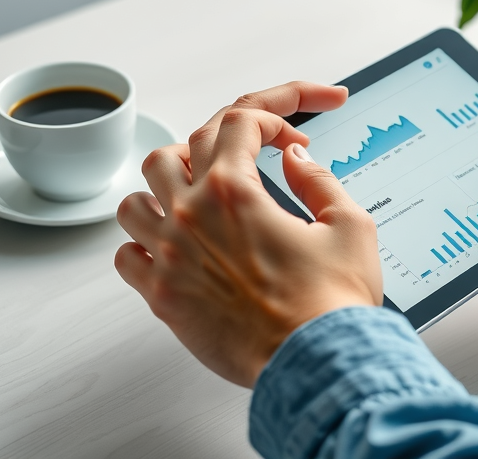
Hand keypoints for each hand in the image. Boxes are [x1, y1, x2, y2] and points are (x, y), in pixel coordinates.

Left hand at [115, 82, 381, 387]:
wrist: (316, 365)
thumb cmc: (333, 305)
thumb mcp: (349, 225)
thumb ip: (318, 180)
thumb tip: (295, 158)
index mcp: (236, 192)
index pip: (239, 121)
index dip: (272, 113)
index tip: (290, 131)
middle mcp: (192, 217)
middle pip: (182, 147)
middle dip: (223, 141)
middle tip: (250, 151)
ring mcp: (170, 257)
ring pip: (137, 198)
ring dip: (165, 188)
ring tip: (195, 192)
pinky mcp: (162, 298)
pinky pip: (128, 256)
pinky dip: (144, 243)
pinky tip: (171, 246)